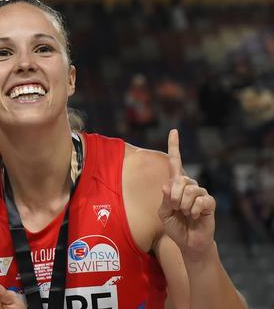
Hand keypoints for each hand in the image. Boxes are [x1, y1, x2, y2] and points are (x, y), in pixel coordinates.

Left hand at [158, 129, 215, 260]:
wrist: (188, 242)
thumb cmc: (175, 226)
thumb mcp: (163, 213)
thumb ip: (164, 199)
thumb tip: (166, 185)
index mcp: (176, 185)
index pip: (175, 162)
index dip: (175, 146)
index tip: (174, 130)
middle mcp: (189, 185)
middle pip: (179, 179)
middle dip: (173, 196)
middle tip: (174, 208)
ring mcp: (200, 193)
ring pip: (189, 190)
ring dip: (182, 205)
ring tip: (185, 213)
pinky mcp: (209, 202)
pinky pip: (200, 200)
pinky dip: (192, 211)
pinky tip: (193, 216)